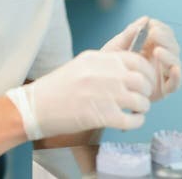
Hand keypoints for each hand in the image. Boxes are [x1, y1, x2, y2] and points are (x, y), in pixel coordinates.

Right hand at [6, 50, 154, 139]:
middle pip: (142, 80)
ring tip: (136, 111)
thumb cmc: (57, 88)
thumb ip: (105, 64)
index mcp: (99, 59)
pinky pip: (132, 120)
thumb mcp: (81, 65)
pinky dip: (136, 122)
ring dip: (142, 107)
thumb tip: (129, 68)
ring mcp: (104, 94)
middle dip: (146, 91)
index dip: (146, 71)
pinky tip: (130, 122)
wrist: (35, 107)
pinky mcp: (101, 116)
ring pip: (140, 100)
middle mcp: (104, 74)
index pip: (136, 60)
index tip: (145, 80)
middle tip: (141, 98)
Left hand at [101, 16, 181, 100]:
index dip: (162, 28)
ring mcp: (162, 74)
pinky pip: (175, 84)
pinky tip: (174, 69)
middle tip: (153, 34)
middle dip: (165, 39)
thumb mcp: (117, 46)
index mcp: (153, 47)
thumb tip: (146, 19)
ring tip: (157, 50)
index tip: (151, 24)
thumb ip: (130, 33)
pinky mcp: (163, 90)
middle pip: (173, 47)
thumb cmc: (110, 64)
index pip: (166, 34)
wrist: (102, 86)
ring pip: (175, 62)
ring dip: (169, 55)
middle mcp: (161, 60)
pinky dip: (177, 77)